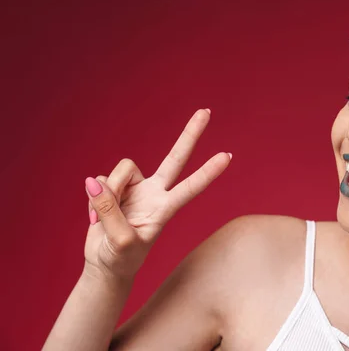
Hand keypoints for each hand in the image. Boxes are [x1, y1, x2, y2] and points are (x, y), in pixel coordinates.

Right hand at [83, 109, 230, 280]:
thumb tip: (95, 182)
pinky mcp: (113, 187)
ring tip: (102, 219)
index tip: (228, 156)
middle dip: (190, 134)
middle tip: (206, 111)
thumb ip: (110, 211)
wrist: (105, 264)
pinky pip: (98, 182)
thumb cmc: (121, 259)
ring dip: (106, 193)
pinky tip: (95, 217)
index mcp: (165, 208)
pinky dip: (92, 200)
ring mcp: (135, 188)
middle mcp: (154, 192)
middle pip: (176, 158)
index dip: (208, 172)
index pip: (191, 187)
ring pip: (121, 170)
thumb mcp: (120, 242)